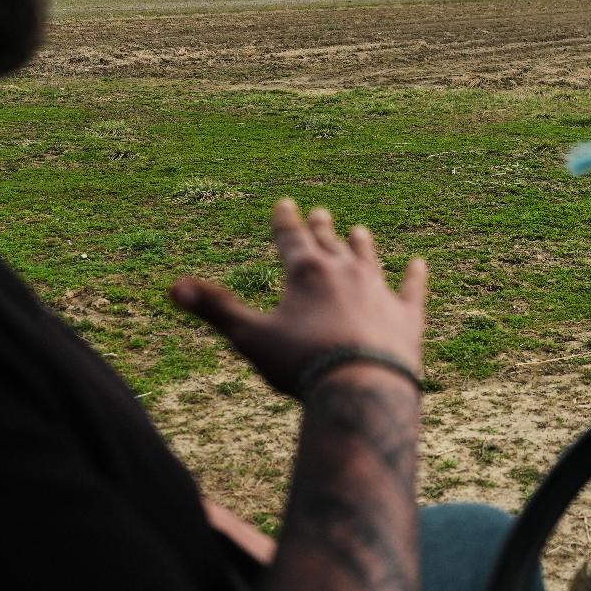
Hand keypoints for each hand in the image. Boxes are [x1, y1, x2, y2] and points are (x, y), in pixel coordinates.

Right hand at [170, 199, 427, 396]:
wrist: (362, 387)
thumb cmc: (301, 363)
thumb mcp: (249, 337)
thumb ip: (214, 309)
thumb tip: (172, 287)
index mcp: (306, 272)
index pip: (291, 238)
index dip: (285, 221)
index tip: (285, 203)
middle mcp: (345, 272)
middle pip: (330, 243)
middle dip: (321, 228)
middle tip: (320, 211)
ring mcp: (379, 292)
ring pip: (369, 260)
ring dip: (362, 246)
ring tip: (360, 231)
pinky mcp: (406, 317)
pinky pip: (411, 290)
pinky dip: (414, 278)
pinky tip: (419, 265)